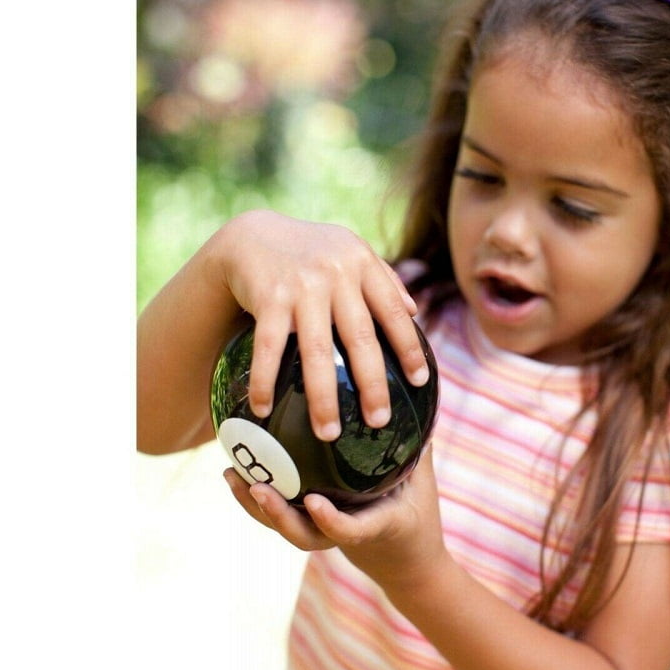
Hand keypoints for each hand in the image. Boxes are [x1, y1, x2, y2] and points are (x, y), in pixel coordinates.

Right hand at [215, 210, 430, 439]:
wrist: (250, 235)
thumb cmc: (310, 252)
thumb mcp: (349, 251)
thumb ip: (382, 278)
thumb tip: (415, 312)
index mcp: (361, 264)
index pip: (393, 311)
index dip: (408, 347)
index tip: (419, 382)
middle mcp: (336, 274)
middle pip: (360, 339)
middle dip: (372, 385)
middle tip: (379, 422)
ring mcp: (301, 286)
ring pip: (316, 352)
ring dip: (322, 397)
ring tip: (328, 433)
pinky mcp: (268, 297)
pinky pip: (269, 348)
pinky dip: (265, 380)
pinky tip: (262, 409)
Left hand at [225, 446, 446, 584]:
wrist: (408, 565)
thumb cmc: (419, 520)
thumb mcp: (423, 486)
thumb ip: (420, 450)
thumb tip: (422, 404)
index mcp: (376, 527)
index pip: (351, 530)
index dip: (332, 522)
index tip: (316, 503)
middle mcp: (344, 535)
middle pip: (305, 536)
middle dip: (278, 516)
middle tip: (257, 488)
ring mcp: (325, 535)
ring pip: (287, 528)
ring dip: (255, 507)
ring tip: (232, 475)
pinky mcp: (314, 529)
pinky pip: (284, 516)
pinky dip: (259, 498)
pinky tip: (239, 473)